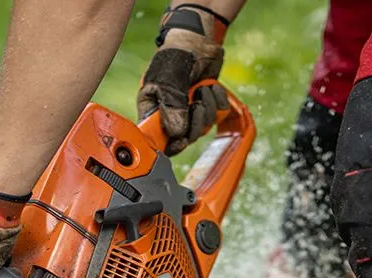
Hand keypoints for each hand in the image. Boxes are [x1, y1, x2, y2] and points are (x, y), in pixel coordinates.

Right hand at [137, 4, 229, 154]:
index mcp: (153, 111)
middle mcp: (171, 115)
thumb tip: (177, 133)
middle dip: (195, 122)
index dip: (171, 144)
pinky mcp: (207, 107)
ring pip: (203, 128)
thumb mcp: (168, 79)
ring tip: (202, 88)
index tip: (182, 139)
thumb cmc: (176, 55)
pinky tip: (211, 87)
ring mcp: (190, 113)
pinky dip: (218, 101)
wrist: (198, 39)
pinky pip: (218, 116)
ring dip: (208, 107)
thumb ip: (171, 105)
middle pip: (185, 138)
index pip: (159, 141)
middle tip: (196, 104)